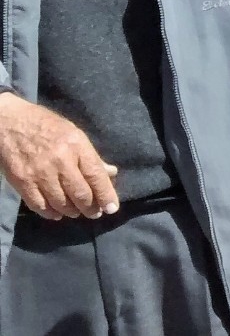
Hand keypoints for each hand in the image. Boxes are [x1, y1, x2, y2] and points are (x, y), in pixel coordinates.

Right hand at [0, 93, 118, 220]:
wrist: (10, 123)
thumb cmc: (47, 125)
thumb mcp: (74, 134)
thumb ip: (91, 156)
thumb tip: (111, 173)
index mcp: (76, 145)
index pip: (95, 175)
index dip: (105, 194)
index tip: (111, 208)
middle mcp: (60, 161)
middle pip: (80, 193)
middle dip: (90, 208)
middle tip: (95, 213)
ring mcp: (39, 173)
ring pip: (61, 203)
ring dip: (72, 211)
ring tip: (77, 212)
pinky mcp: (22, 182)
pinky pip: (39, 205)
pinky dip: (50, 213)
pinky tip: (57, 214)